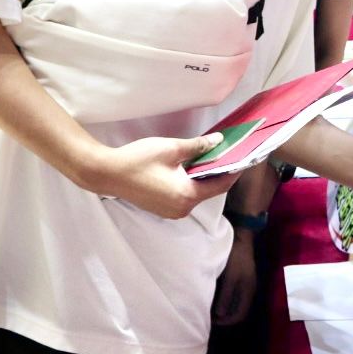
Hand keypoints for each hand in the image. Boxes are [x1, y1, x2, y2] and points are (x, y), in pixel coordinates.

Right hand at [89, 133, 241, 218]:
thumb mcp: (172, 148)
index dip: (234, 171)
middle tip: (230, 154)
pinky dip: (192, 183)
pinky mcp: (162, 208)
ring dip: (205, 178)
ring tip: (213, 158)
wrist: (107, 173)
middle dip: (220, 172)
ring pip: (197, 194)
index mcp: (187, 196)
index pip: (220, 185)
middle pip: (210, 190)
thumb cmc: (138, 160)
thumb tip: (219, 141)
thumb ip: (199, 146)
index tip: (245, 158)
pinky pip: (185, 196)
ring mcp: (171, 211)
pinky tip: (194, 168)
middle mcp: (182, 209)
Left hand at [212, 229, 257, 325]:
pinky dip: (224, 298)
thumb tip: (220, 314)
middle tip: (209, 316)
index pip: (240, 314)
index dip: (227, 322)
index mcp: (248, 291)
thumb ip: (226, 296)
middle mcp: (248, 289)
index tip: (212, 322)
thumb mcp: (230, 277)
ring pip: (235, 302)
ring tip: (210, 307)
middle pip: (238, 310)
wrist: (240, 237)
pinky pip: (233, 294)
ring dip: (224, 307)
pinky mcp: (240, 276)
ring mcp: (245, 283)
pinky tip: (214, 294)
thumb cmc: (236, 257)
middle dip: (224, 316)